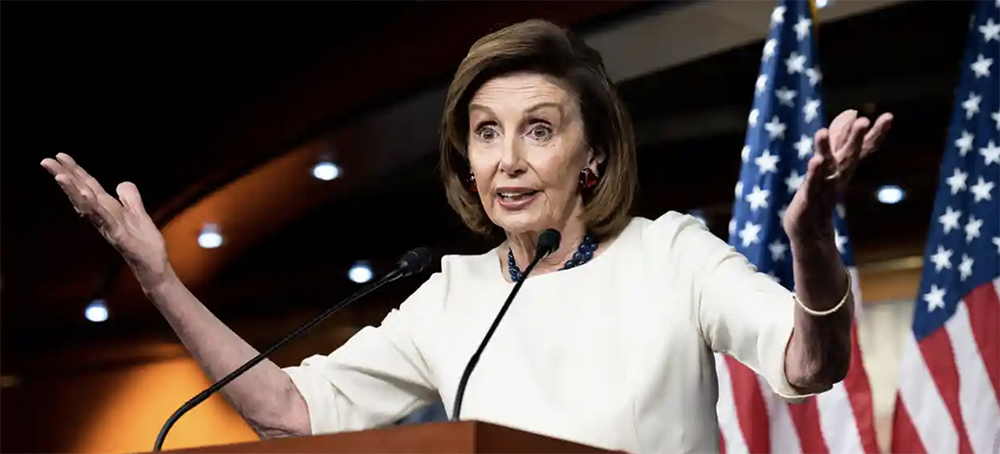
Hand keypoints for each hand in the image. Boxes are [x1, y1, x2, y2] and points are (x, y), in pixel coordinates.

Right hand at [41, 153, 171, 287]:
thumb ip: (130, 199)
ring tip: (60, 176)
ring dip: (74, 191)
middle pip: (81, 192)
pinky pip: (105, 220)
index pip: (88, 186)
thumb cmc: (143, 243)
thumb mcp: (139, 214)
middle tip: (46, 160)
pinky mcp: (118, 236)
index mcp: (108, 209)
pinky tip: (86, 197)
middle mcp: (103, 216)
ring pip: (87, 206)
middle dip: (65, 176)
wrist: (153, 265)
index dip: (75, 171)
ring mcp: (108, 226)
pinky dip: (95, 209)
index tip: (59, 155)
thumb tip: (121, 183)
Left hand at [783, 110, 892, 241]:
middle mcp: (838, 177)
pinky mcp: (809, 199)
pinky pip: (812, 184)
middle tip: (864, 121)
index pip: (862, 149)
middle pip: (848, 156)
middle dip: (855, 139)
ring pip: (826, 167)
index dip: (874, 135)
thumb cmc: (821, 190)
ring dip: (823, 149)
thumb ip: (842, 137)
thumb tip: (852, 112)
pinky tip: (814, 161)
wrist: (809, 230)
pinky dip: (814, 173)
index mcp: (844, 167)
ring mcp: (824, 188)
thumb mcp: (833, 160)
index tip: (889, 117)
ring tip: (820, 132)